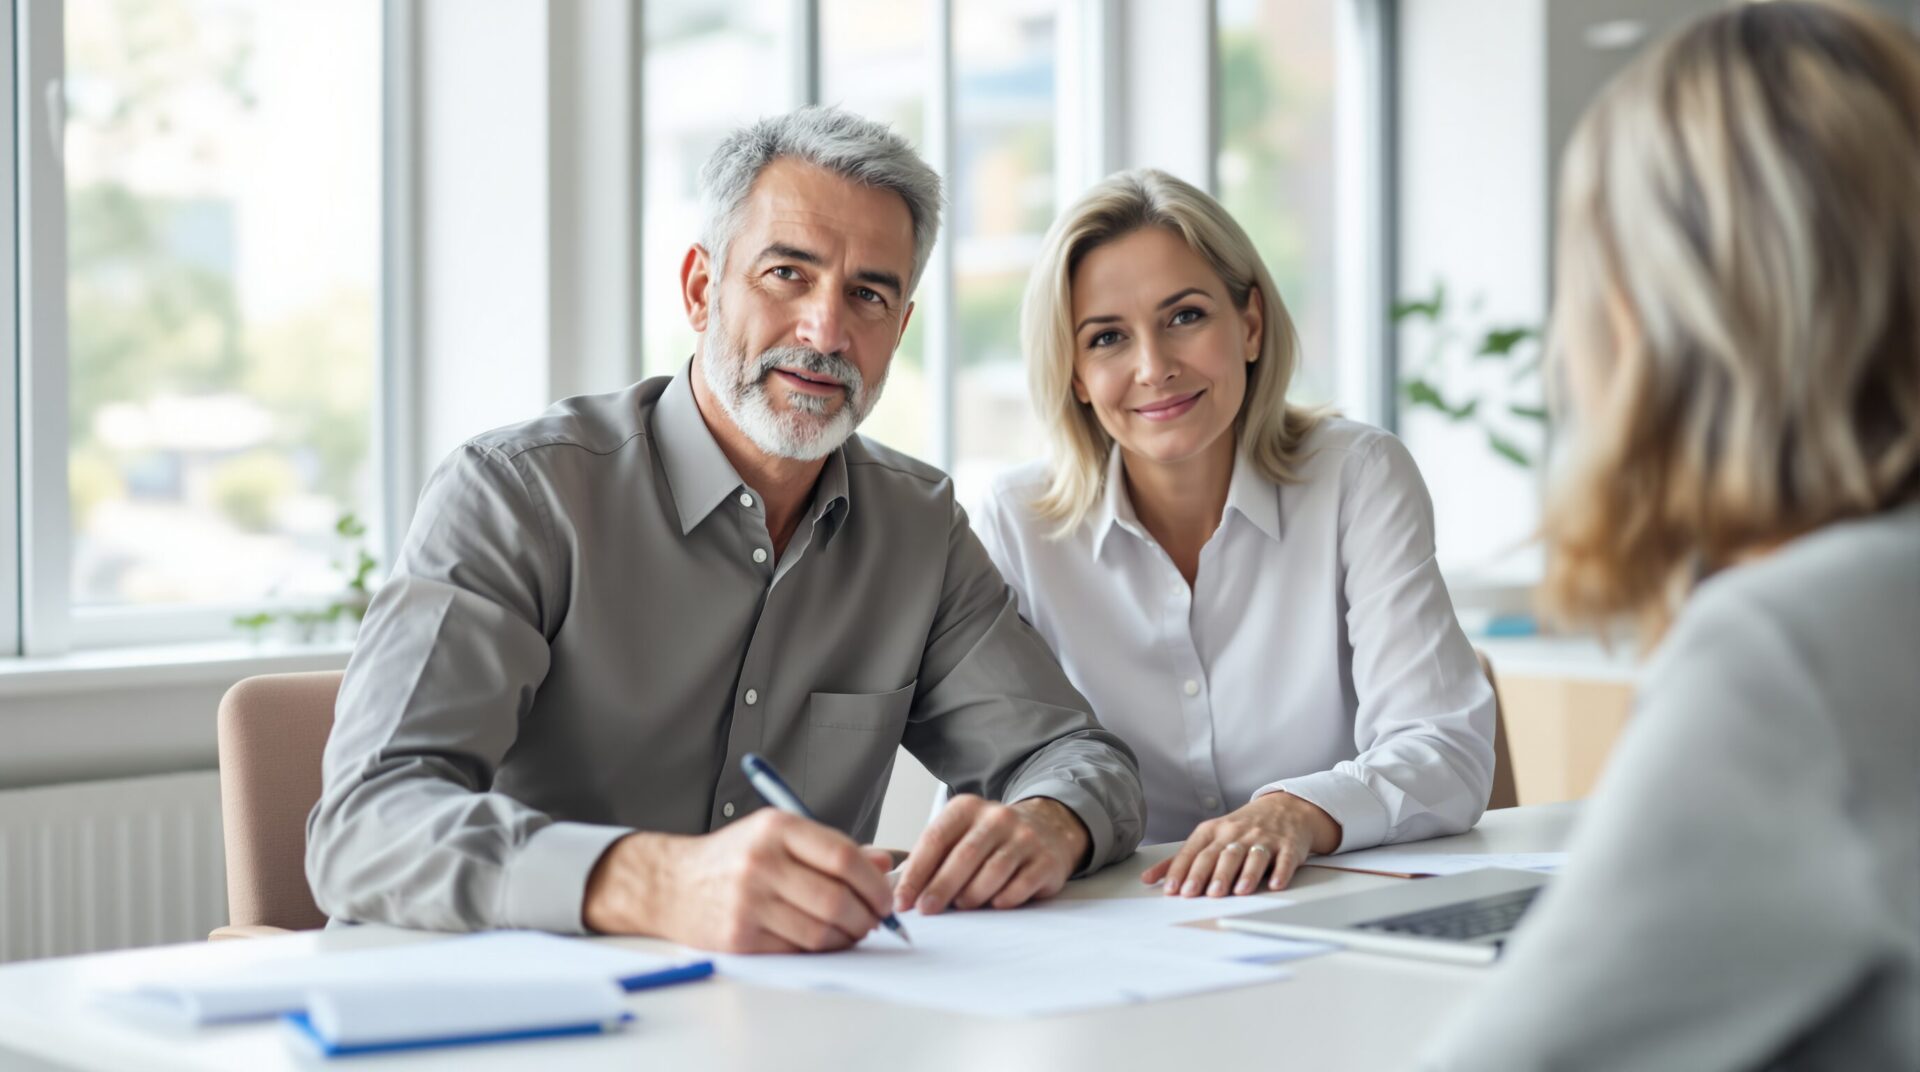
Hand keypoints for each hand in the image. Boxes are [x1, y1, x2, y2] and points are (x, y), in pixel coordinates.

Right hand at [582, 810, 894, 952]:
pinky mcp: (739, 937)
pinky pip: (796, 950)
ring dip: (847, 938)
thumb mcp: (778, 836)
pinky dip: (819, 950)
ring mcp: (748, 901)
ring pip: (820, 930)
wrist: (671, 884)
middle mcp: (761, 862)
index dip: (873, 882)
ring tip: (851, 932)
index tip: (885, 896)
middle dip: (866, 916)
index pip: (842, 856)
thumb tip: (883, 864)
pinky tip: (822, 941)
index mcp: (776, 829)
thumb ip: (831, 848)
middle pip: (835, 898)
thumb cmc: (732, 858)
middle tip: (874, 920)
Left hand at [893, 795, 1089, 914]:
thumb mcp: (961, 834)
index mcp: (966, 809)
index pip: (935, 839)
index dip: (916, 873)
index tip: (902, 900)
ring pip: (994, 871)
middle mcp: (997, 818)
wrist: (1049, 828)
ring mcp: (1025, 837)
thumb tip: (903, 892)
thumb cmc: (992, 839)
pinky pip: (1022, 884)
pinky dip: (1005, 898)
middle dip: (940, 887)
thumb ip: (934, 857)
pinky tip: (995, 904)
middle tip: (926, 910)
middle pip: (964, 856)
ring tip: (961, 906)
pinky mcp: (1046, 860)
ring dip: (972, 894)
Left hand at [1141, 792, 1340, 896]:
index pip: (1195, 851)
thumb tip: (1148, 878)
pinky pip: (1284, 859)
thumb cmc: (1240, 828)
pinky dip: (1280, 872)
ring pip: (1252, 855)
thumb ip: (1181, 859)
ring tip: (1237, 892)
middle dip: (1209, 874)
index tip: (1173, 891)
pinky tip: (1274, 884)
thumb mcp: (1209, 836)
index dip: (1183, 871)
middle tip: (1199, 893)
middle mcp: (1237, 833)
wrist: (1285, 808)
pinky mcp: (1288, 846)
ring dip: (1244, 874)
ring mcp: (1264, 838)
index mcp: (1214, 830)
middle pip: (1221, 854)